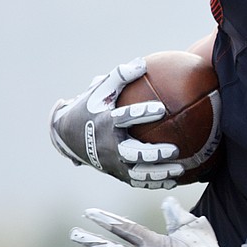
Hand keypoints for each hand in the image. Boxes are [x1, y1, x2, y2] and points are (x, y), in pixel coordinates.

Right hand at [49, 57, 184, 188]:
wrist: (67, 137)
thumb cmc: (90, 109)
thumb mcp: (100, 91)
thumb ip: (120, 76)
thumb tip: (142, 63)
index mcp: (106, 123)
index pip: (124, 117)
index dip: (142, 113)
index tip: (161, 109)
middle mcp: (109, 145)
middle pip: (132, 152)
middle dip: (153, 153)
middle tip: (174, 150)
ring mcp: (112, 163)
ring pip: (137, 173)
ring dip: (159, 173)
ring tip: (180, 170)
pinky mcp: (116, 174)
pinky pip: (138, 181)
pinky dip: (155, 183)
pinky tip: (174, 181)